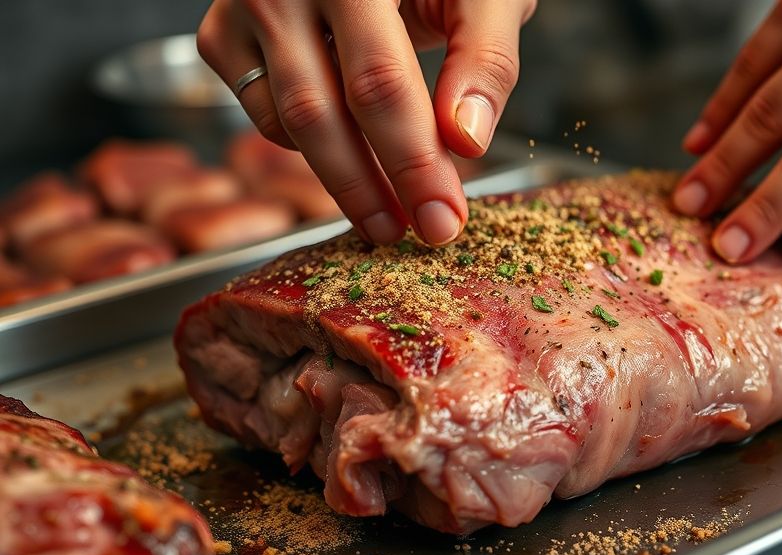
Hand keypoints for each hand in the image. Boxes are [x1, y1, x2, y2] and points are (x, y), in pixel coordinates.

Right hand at [198, 0, 536, 245]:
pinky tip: (355, 151)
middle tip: (415, 231)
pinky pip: (265, 112)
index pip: (378, 83)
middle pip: (319, 113)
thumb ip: (485, 56)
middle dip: (371, 189)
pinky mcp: (223, 34)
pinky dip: (311, 145)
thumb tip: (465, 141)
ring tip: (393, 207)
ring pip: (287, 122)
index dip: (413, 162)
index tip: (442, 219)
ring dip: (344, 177)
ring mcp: (243, 8)